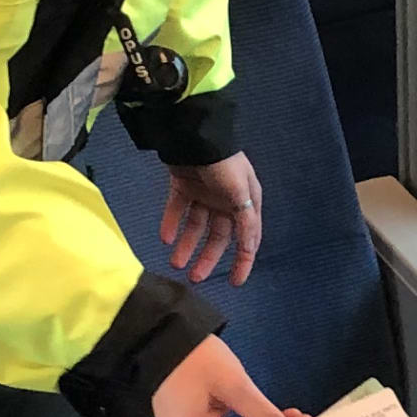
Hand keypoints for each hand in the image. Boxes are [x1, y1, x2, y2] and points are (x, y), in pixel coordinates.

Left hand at [158, 154, 262, 284]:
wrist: (196, 134)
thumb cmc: (224, 162)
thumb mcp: (242, 191)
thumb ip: (247, 220)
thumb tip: (250, 246)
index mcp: (246, 202)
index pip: (246, 239)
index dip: (242, 262)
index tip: (234, 282)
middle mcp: (226, 201)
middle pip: (217, 237)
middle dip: (206, 258)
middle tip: (194, 277)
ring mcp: (204, 194)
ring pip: (196, 227)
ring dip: (187, 246)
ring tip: (175, 263)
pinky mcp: (184, 186)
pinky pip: (177, 210)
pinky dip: (171, 224)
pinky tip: (166, 238)